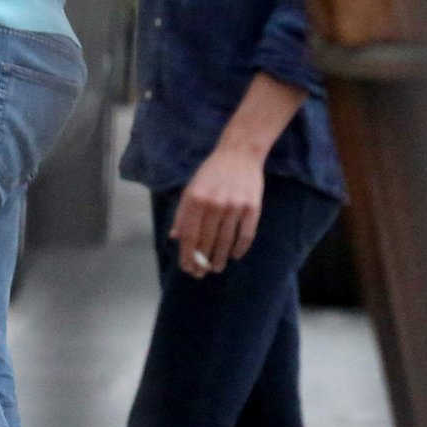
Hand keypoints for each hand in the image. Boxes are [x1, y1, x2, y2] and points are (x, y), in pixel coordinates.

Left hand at [170, 147, 265, 278]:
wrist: (240, 153)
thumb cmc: (211, 172)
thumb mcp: (191, 188)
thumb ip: (182, 213)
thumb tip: (174, 237)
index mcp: (195, 199)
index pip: (189, 235)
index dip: (187, 254)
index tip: (187, 268)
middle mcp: (214, 204)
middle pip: (207, 241)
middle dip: (202, 261)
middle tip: (201, 273)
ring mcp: (234, 206)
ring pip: (225, 241)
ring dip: (219, 258)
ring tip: (216, 268)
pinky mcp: (252, 207)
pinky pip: (246, 234)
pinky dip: (239, 248)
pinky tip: (234, 256)